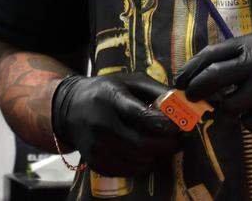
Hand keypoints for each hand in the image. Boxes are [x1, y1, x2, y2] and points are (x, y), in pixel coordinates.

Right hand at [52, 72, 183, 175]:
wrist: (69, 108)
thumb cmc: (105, 91)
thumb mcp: (129, 81)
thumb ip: (155, 89)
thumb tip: (182, 101)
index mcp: (111, 98)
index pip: (141, 116)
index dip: (165, 125)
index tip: (180, 127)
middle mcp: (101, 123)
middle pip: (142, 144)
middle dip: (167, 146)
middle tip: (179, 141)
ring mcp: (96, 145)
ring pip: (137, 161)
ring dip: (157, 156)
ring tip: (165, 147)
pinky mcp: (94, 161)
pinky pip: (126, 171)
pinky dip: (142, 166)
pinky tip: (147, 155)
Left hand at [174, 32, 251, 130]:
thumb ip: (235, 62)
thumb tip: (196, 80)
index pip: (212, 54)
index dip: (190, 69)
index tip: (178, 81)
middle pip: (213, 77)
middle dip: (196, 90)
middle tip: (190, 99)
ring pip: (230, 106)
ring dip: (231, 111)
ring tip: (247, 106)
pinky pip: (250, 122)